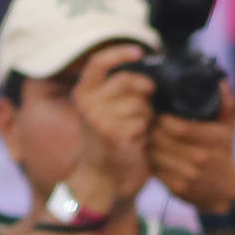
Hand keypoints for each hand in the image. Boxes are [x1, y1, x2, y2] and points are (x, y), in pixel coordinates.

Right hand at [71, 45, 154, 207]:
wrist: (101, 182)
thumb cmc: (110, 145)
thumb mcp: (106, 112)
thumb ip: (119, 92)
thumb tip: (151, 76)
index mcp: (82, 94)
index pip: (98, 62)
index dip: (120, 53)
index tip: (139, 52)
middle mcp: (87, 104)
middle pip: (127, 80)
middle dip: (144, 92)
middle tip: (145, 109)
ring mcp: (98, 120)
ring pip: (140, 103)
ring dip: (146, 117)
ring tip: (136, 132)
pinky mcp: (112, 135)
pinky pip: (142, 123)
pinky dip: (145, 134)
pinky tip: (136, 144)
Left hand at [147, 81, 234, 214]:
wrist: (224, 193)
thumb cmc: (224, 154)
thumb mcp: (229, 128)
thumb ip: (225, 103)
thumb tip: (219, 81)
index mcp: (212, 140)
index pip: (178, 126)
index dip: (163, 117)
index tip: (160, 111)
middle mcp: (199, 158)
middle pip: (163, 138)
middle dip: (152, 127)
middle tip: (147, 119)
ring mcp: (187, 175)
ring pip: (155, 153)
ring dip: (147, 141)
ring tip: (146, 132)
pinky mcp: (175, 187)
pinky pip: (154, 168)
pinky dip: (148, 157)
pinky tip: (150, 149)